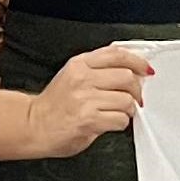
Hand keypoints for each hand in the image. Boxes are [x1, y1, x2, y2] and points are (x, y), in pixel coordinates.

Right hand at [24, 43, 151, 158]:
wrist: (33, 126)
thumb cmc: (54, 106)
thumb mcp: (72, 76)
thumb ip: (97, 70)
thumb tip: (130, 70)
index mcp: (79, 64)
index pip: (117, 54)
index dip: (137, 61)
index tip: (146, 70)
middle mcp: (82, 78)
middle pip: (127, 77)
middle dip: (136, 90)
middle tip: (135, 98)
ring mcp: (85, 99)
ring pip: (126, 100)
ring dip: (128, 110)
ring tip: (118, 113)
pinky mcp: (89, 119)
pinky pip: (120, 119)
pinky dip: (120, 123)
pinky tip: (110, 123)